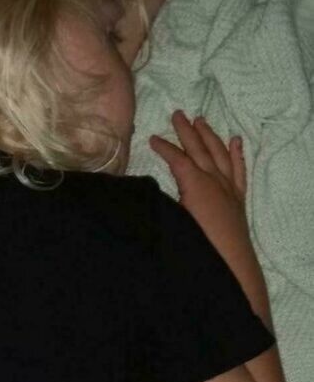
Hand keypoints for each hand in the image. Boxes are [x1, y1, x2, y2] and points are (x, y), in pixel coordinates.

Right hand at [150, 110, 251, 253]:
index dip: (163, 147)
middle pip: (199, 149)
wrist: (229, 267)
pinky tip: (235, 141)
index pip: (177, 159)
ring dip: (209, 136)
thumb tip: (141, 191)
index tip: (151, 138)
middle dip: (186, 131)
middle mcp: (213, 180)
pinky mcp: (238, 199)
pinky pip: (239, 169)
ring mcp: (228, 188)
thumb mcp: (170, 224)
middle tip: (177, 114)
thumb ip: (158, 204)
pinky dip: (237, 153)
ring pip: (220, 153)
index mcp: (195, 184)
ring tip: (201, 121)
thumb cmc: (197, 247)